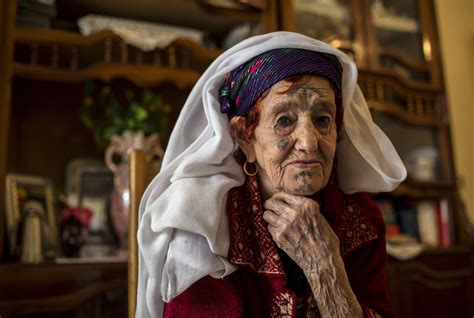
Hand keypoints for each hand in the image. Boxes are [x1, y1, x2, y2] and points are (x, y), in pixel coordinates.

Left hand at [263, 192, 363, 317]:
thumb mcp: (320, 217)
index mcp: (307, 205)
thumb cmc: (325, 240)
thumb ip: (305, 209)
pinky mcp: (280, 236)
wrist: (322, 260)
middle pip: (271, 202)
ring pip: (267, 215)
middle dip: (269, 205)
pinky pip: (269, 228)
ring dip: (269, 217)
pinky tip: (280, 233)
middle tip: (270, 208)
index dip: (277, 197)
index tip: (276, 200)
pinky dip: (273, 229)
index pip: (283, 194)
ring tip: (274, 221)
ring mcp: (286, 224)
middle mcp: (295, 212)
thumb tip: (291, 203)